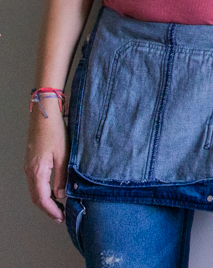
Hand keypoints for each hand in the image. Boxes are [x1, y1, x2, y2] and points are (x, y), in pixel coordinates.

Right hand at [25, 106, 66, 221]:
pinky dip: (43, 191)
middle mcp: (30, 171)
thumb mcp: (64, 156)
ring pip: (35, 190)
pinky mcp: (32, 161)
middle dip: (48, 209)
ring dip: (45, 200)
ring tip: (59, 206)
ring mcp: (29, 166)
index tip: (60, 218)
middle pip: (36, 197)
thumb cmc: (55, 132)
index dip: (51, 210)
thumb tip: (61, 195)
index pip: (42, 199)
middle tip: (60, 216)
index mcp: (37, 172)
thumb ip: (62, 177)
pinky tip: (53, 190)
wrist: (44, 115)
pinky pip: (36, 182)